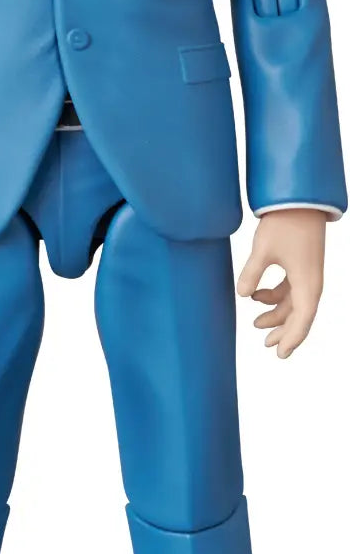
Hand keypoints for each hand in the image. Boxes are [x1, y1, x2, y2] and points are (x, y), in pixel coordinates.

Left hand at [237, 209, 325, 357]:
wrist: (299, 199)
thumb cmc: (285, 223)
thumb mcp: (263, 250)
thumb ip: (252, 274)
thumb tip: (242, 295)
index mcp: (308, 283)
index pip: (302, 320)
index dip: (291, 339)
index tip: (280, 354)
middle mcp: (311, 281)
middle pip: (299, 315)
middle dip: (283, 331)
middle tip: (266, 346)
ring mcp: (307, 272)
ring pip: (294, 302)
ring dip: (276, 313)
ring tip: (256, 323)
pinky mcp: (301, 263)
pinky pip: (291, 288)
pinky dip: (275, 296)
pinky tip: (256, 295)